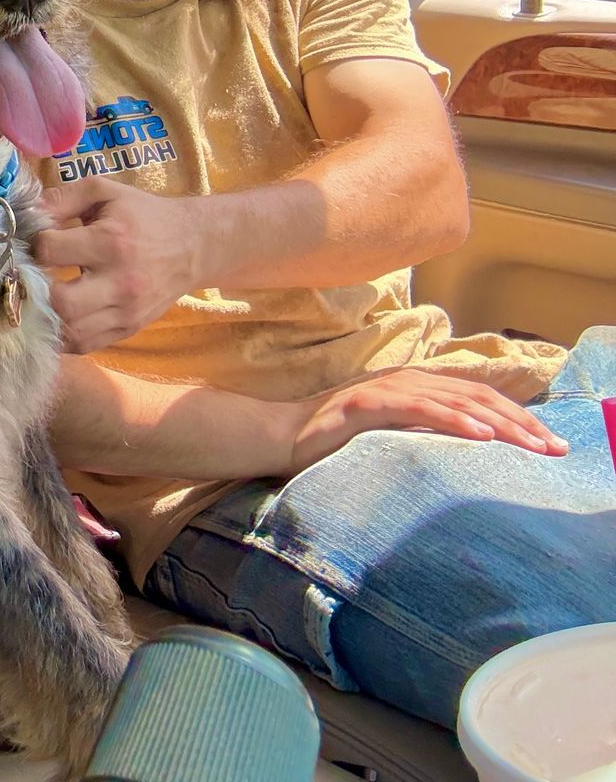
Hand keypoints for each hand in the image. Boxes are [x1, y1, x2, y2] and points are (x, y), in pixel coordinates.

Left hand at [32, 178, 203, 351]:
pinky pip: (85, 345)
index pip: (50, 251)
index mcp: (110, 241)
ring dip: (46, 317)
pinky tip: (55, 318)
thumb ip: (62, 197)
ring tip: (39, 299)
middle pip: (60, 302)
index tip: (36, 242)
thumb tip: (26, 213)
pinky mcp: (129, 328)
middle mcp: (120, 281)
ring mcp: (126, 310)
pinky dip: (63, 337)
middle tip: (30, 278)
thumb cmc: (142, 215)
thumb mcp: (104, 192)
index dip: (34, 244)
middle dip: (35, 290)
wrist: (192, 246)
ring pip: (70, 331)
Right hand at [287, 367, 569, 473]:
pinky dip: (455, 420)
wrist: (279, 437)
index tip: (553, 446)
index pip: (481, 397)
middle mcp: (407, 380)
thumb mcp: (392, 438)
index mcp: (416, 386)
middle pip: (479, 396)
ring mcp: (386, 388)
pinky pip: (419, 409)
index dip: (521, 418)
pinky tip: (481, 435)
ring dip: (500, 423)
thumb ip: (425, 436)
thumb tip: (472, 457)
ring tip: (532, 446)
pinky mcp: (366, 403)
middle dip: (523, 423)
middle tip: (557, 449)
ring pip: (457, 400)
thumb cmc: (334, 443)